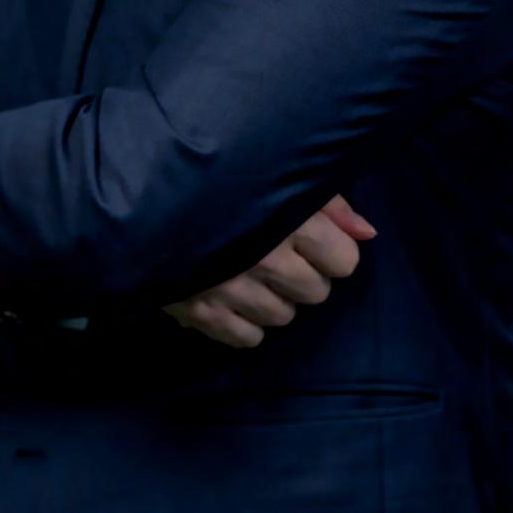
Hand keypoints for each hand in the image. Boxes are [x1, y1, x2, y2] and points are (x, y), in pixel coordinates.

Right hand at [160, 193, 377, 347]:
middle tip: (276, 252)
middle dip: (303, 275)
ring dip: (273, 298)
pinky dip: (243, 322)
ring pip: (284, 317)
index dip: (331, 250)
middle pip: (317, 292)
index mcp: (290, 220)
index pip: (344, 260)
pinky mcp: (203, 312)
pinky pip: (248, 338)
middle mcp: (267, 259)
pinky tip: (230, 294)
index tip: (311, 239)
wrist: (145, 189)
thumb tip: (368, 234)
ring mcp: (233, 289)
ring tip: (249, 269)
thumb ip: (330, 204)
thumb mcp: (280, 173)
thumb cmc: (220, 174)